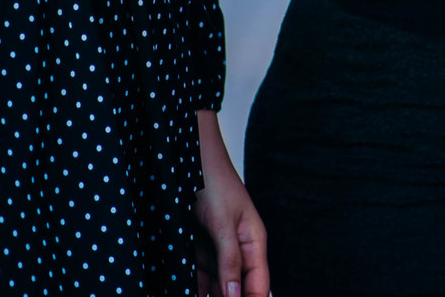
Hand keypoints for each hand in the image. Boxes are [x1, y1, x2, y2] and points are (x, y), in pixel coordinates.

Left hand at [193, 111, 267, 296]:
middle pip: (236, 289)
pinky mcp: (198, 250)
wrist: (187, 160)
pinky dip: (193, 287)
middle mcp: (237, 250)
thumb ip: (230, 260)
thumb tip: (235, 295)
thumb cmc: (213, 183)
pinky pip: (197, 277)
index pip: (259, 285)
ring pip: (216, 286)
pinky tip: (184, 291)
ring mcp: (217, 251)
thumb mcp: (223, 223)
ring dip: (207, 295)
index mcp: (254, 243)